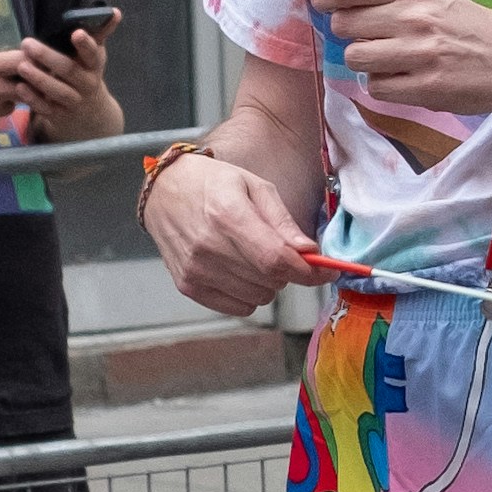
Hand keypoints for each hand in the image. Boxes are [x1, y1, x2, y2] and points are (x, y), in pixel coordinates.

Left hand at [16, 26, 123, 141]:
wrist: (92, 116)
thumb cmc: (88, 76)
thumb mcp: (96, 58)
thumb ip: (101, 34)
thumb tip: (115, 11)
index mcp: (94, 67)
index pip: (93, 55)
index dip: (86, 45)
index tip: (76, 33)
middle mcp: (86, 85)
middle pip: (69, 70)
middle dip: (48, 57)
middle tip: (27, 43)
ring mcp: (73, 102)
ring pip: (57, 91)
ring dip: (39, 78)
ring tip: (22, 65)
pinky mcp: (59, 116)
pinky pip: (45, 108)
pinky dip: (33, 98)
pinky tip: (20, 87)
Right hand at [146, 149, 315, 322]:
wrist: (164, 191)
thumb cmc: (213, 184)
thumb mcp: (255, 187)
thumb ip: (283, 222)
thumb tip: (310, 253)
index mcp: (227, 215)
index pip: (276, 259)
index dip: (309, 272)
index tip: (327, 272)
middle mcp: (208, 246)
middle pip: (271, 280)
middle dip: (287, 270)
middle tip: (279, 250)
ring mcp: (195, 270)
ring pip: (258, 298)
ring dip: (267, 283)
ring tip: (252, 255)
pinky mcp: (187, 286)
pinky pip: (238, 308)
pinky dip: (248, 294)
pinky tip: (238, 270)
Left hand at [315, 0, 491, 128]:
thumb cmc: (469, 25)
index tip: (324, 4)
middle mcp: (413, 16)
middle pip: (343, 26)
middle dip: (350, 34)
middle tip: (376, 37)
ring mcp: (419, 53)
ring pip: (356, 58)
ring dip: (367, 62)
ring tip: (394, 60)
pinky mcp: (425, 88)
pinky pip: (377, 88)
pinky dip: (386, 86)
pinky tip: (408, 79)